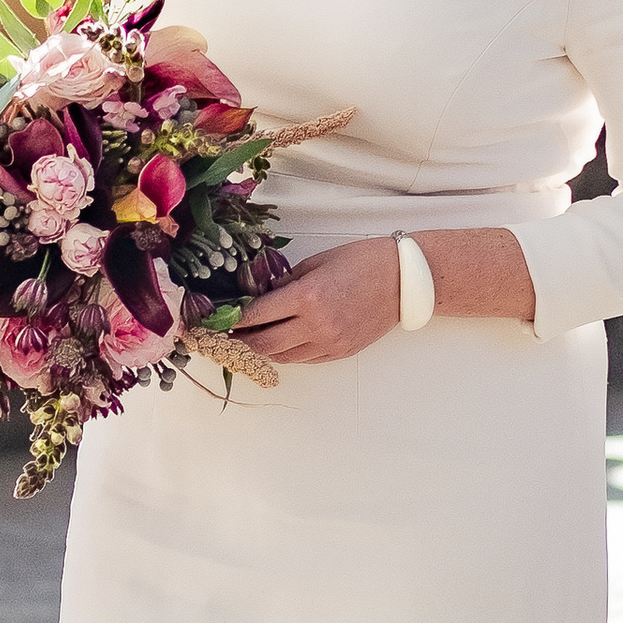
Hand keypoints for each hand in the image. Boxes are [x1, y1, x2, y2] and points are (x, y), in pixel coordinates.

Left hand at [230, 237, 400, 364]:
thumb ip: (286, 283)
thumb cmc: (363, 262)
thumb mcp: (317, 263)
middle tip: (227, 335)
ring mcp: (330, 343)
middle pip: (264, 343)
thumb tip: (260, 298)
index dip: (234, 319)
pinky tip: (280, 342)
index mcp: (308, 297)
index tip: (219, 320)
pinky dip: (287, 353)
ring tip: (250, 339)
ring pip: (283, 357)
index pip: (257, 314)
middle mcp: (317, 325)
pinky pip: (304, 360)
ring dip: (263, 349)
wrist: (404, 280)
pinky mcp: (340, 352)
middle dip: (241, 341)